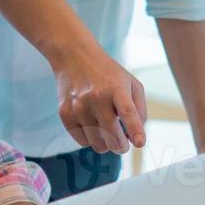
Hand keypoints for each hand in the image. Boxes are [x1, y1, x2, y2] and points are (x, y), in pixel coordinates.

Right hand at [49, 39, 146, 153]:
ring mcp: (79, 106)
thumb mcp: (131, 83)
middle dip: (121, 146)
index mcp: (116, 88)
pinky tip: (93, 127)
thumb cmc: (107, 73)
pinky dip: (90, 140)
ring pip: (97, 143)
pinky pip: (82, 141)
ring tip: (107, 133)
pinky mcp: (65, 113)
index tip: (140, 143)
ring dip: (106, 145)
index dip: (135, 130)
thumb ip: (139, 109)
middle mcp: (96, 97)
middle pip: (112, 134)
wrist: (74, 57)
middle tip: (123, 145)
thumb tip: (136, 137)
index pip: (127, 112)